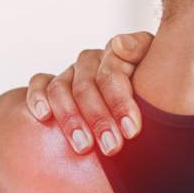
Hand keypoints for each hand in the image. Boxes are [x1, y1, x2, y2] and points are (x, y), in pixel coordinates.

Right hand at [25, 32, 153, 155]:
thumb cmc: (154, 91)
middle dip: (99, 119)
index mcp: (119, 56)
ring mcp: (71, 72)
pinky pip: (39, 83)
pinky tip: (44, 117)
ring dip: (70, 118)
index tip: (132, 131)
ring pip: (61, 88)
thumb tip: (120, 45)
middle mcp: (93, 61)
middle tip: (111, 147)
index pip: (112, 74)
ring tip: (83, 146)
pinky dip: (38, 98)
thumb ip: (141, 53)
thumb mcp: (156, 74)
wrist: (142, 100)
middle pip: (87, 86)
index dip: (120, 102)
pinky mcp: (51, 83)